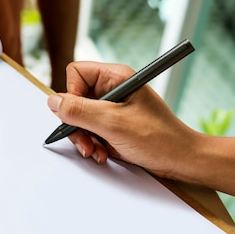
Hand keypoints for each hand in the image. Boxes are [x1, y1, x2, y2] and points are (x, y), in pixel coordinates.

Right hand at [46, 61, 197, 179]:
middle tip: (87, 142)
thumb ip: (79, 111)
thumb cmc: (158, 138)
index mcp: (115, 77)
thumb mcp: (113, 124)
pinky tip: (103, 153)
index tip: (80, 115)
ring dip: (85, 137)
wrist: (181, 160)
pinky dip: (93, 143)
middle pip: (75, 98)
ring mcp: (112, 107)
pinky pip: (90, 130)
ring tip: (97, 151)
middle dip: (77, 123)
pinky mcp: (113, 124)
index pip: (76, 73)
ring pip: (80, 117)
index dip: (72, 95)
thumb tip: (53, 101)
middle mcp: (112, 88)